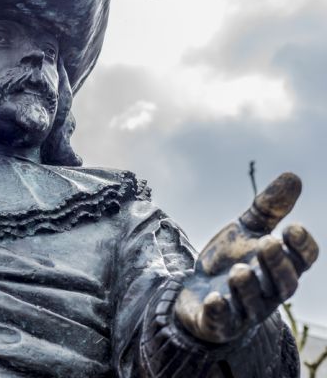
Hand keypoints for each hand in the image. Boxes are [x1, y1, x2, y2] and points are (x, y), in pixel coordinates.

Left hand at [175, 173, 318, 342]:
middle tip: (268, 243)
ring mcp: (244, 311)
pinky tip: (214, 298)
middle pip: (283, 284)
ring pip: (253, 303)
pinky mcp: (218, 323)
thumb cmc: (231, 259)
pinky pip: (222, 322)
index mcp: (279, 267)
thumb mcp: (247, 230)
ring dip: (248, 287)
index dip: (302, 248)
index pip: (302, 261)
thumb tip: (293, 175)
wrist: (198, 293)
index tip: (291, 227)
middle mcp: (268, 292)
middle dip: (277, 264)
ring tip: (239, 270)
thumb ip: (268, 208)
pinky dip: (219, 312)